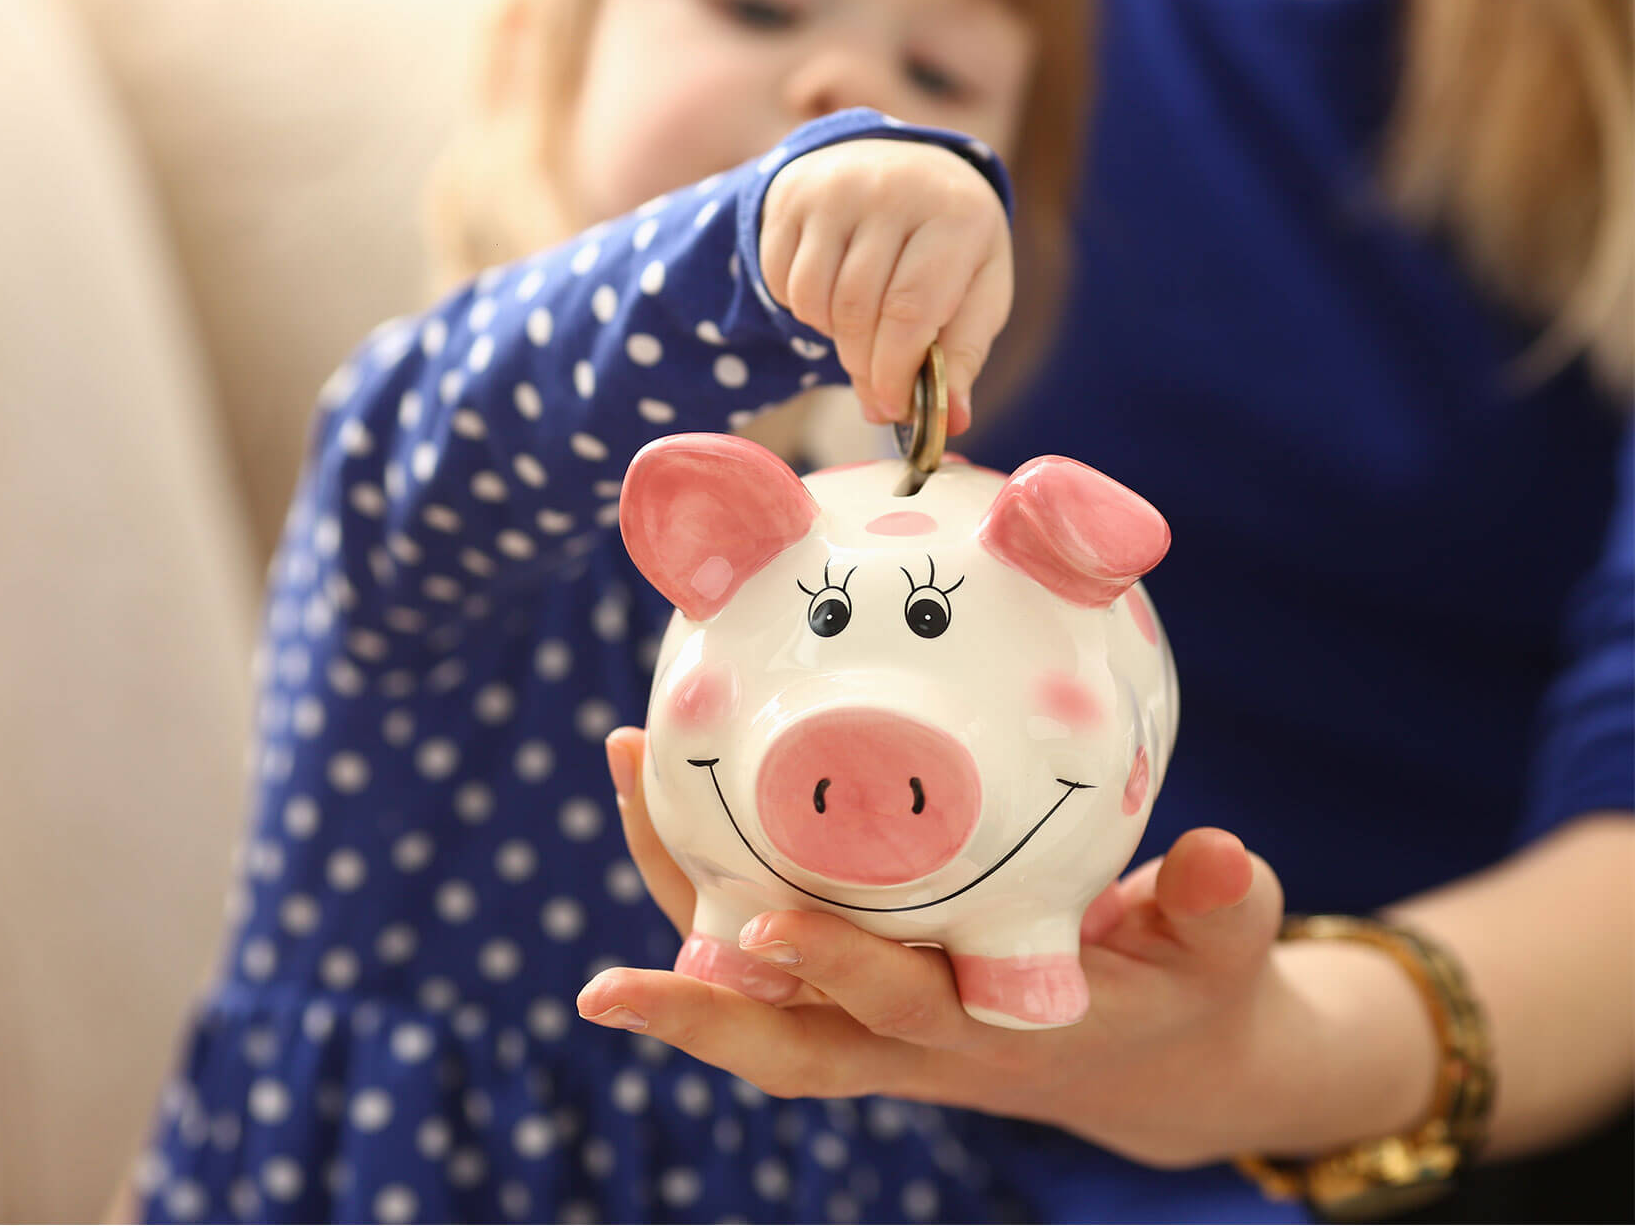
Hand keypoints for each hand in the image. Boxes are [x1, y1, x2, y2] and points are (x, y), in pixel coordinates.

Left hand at [583, 727, 1299, 1168]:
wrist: (1156, 1056)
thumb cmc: (1188, 987)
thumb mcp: (1224, 953)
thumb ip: (1220, 907)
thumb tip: (1224, 855)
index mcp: (997, 1032)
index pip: (900, 1015)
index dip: (835, 974)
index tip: (765, 923)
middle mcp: (914, 1041)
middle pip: (784, 1047)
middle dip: (694, 1016)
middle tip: (601, 987)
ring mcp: (873, 1024)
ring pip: (750, 998)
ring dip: (673, 907)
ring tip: (624, 770)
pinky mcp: (853, 994)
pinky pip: (758, 948)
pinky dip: (702, 878)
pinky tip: (667, 777)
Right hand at [759, 137, 1011, 432]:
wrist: (906, 168)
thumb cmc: (950, 247)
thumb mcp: (977, 291)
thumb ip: (964, 355)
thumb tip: (950, 421)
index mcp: (956, 215)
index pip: (910, 309)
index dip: (895, 371)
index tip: (893, 408)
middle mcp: (894, 188)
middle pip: (857, 309)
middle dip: (863, 364)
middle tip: (875, 387)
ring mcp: (837, 186)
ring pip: (813, 298)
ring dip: (831, 335)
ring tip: (860, 328)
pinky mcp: (793, 195)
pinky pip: (782, 280)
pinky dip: (803, 307)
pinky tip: (833, 295)